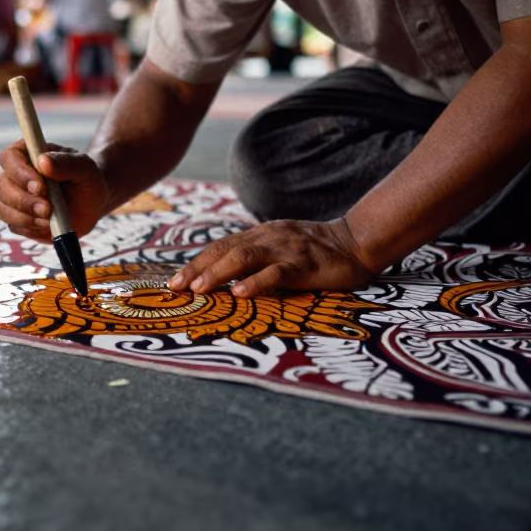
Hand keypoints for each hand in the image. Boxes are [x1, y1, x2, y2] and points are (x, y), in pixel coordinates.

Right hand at [0, 140, 108, 242]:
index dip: (19, 172)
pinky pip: (15, 227)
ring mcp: (14, 199)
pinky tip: (49, 225)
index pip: (9, 158)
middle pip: (0, 187)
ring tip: (51, 218)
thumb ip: (66, 163)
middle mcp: (15, 175)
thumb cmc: (86, 179)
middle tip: (48, 208)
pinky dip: (32, 229)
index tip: (40, 186)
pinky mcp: (19, 220)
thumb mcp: (84, 167)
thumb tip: (43, 161)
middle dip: (23, 200)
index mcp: (27, 154)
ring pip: (4, 210)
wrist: (92, 203)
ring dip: (26, 217)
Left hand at [168, 218, 378, 296]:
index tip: (175, 281)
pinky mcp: (303, 264)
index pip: (220, 247)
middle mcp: (267, 238)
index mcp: (259, 236)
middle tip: (177, 288)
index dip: (196, 263)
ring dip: (218, 274)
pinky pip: (276, 273)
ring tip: (200, 289)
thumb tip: (223, 280)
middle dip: (198, 269)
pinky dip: (256, 283)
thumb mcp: (279, 248)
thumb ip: (256, 258)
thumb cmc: (314, 251)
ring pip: (244, 258)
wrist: (355, 242)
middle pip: (225, 251)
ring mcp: (284, 250)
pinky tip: (240, 294)